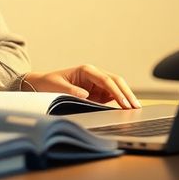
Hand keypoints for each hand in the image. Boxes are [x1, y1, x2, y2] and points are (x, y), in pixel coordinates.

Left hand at [24, 64, 140, 108]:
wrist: (42, 83)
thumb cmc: (49, 82)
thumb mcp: (57, 86)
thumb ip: (71, 90)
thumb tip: (85, 94)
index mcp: (86, 70)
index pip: (106, 80)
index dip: (116, 91)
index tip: (123, 102)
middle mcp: (94, 75)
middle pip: (116, 82)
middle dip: (126, 93)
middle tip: (135, 106)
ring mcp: (97, 83)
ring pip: (117, 88)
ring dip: (126, 97)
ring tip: (135, 109)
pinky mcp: (97, 91)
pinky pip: (111, 95)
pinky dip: (119, 101)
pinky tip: (126, 109)